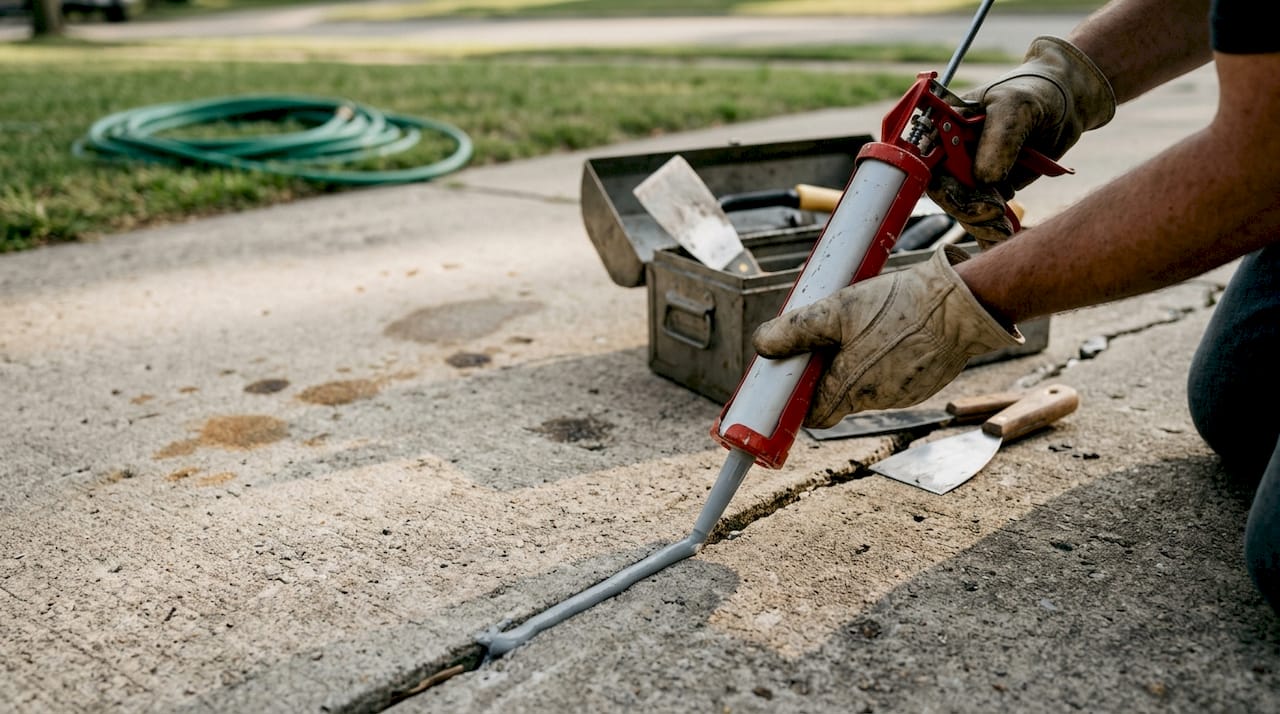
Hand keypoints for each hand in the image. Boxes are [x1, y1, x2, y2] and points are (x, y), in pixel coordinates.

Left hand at [751, 246, 1023, 428]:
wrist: (961, 304)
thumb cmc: (898, 307)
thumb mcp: (837, 310)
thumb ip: (796, 330)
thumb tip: (762, 345)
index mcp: (851, 388)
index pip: (813, 415)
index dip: (798, 400)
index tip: (791, 380)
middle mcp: (877, 400)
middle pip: (839, 397)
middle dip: (828, 374)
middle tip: (826, 340)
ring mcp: (905, 394)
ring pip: (867, 386)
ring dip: (858, 364)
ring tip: (864, 327)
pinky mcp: (925, 382)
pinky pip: (894, 377)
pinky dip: (886, 360)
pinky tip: (893, 331)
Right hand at [929, 35, 1115, 247]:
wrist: (1066, 104)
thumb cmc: (1035, 91)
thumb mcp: (1016, 107)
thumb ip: (998, 140)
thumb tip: (984, 180)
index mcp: (944, 126)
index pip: (928, 162)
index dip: (942, 183)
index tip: (967, 198)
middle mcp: (952, 152)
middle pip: (945, 191)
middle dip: (966, 208)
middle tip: (994, 212)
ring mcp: (972, 172)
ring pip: (964, 208)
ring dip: (982, 223)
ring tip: (1004, 227)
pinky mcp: (992, 189)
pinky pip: (984, 215)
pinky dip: (991, 230)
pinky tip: (1005, 235)